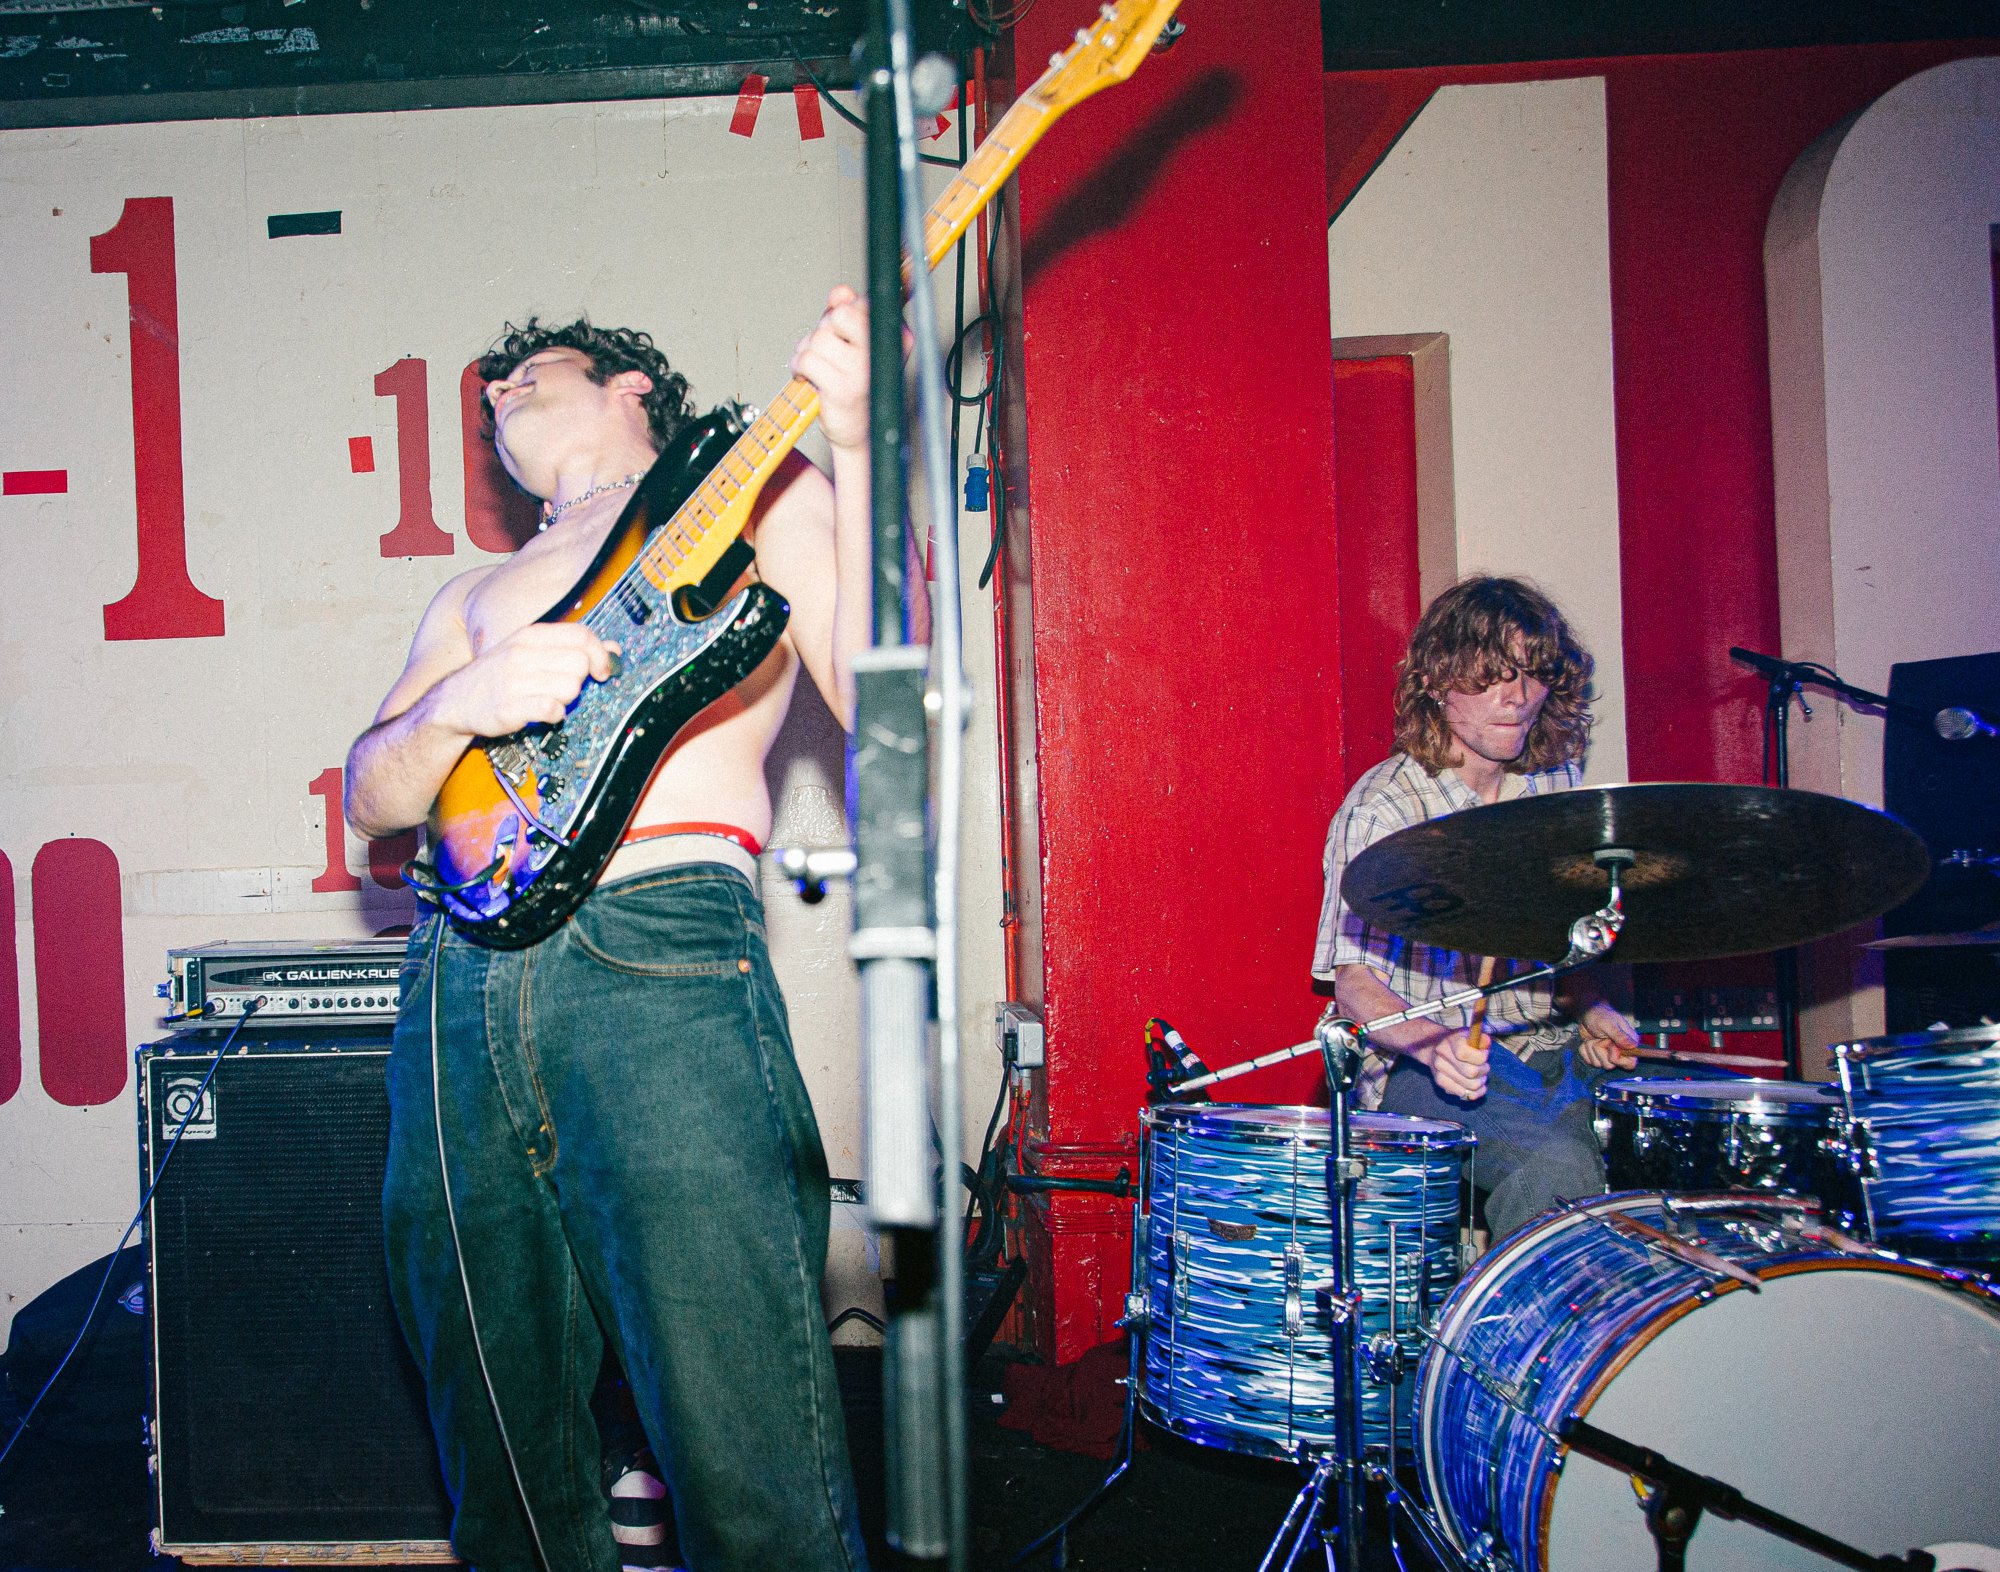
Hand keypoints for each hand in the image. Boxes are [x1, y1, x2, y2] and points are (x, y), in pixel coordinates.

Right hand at [430, 622, 620, 737]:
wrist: (454, 701)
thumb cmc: (498, 675)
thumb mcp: (531, 651)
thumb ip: (571, 647)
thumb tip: (614, 648)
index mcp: (530, 635)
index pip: (581, 635)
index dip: (600, 654)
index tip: (602, 670)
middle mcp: (522, 653)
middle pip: (580, 664)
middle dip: (581, 680)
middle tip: (564, 687)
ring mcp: (514, 680)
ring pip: (571, 687)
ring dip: (567, 698)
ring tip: (549, 698)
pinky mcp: (510, 707)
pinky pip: (553, 710)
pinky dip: (555, 715)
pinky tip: (543, 713)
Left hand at [792, 285, 872, 452]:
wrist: (859, 433)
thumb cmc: (856, 385)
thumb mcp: (856, 344)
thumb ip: (848, 313)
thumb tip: (841, 293)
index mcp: (896, 336)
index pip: (861, 303)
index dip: (842, 315)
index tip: (842, 334)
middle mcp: (884, 352)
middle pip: (838, 315)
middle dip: (824, 331)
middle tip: (828, 353)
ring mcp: (863, 371)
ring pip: (818, 338)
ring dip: (807, 351)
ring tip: (817, 368)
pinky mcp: (842, 389)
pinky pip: (806, 359)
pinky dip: (798, 367)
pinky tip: (809, 378)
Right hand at [1411, 1028, 1488, 1100]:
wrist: (1436, 1047)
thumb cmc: (1461, 1042)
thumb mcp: (1472, 1035)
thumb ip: (1482, 1039)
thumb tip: (1486, 1043)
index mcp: (1450, 1040)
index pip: (1464, 1053)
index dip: (1480, 1057)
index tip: (1484, 1054)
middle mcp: (1441, 1055)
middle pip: (1471, 1072)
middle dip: (1483, 1071)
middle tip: (1484, 1067)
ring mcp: (1439, 1070)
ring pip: (1470, 1086)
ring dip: (1480, 1082)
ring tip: (1480, 1076)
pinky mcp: (1440, 1082)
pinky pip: (1464, 1094)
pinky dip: (1475, 1093)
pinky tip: (1476, 1086)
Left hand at [1576, 1002, 1640, 1071]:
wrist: (1586, 1012)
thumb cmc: (1600, 1015)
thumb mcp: (1609, 1024)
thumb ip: (1620, 1036)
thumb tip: (1632, 1046)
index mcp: (1628, 1044)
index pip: (1630, 1064)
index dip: (1618, 1059)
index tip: (1610, 1047)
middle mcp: (1619, 1051)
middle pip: (1610, 1066)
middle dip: (1600, 1051)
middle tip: (1600, 1038)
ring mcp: (1607, 1054)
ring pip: (1598, 1064)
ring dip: (1591, 1049)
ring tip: (1594, 1037)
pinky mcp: (1596, 1055)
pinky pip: (1589, 1061)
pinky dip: (1584, 1050)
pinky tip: (1587, 1041)